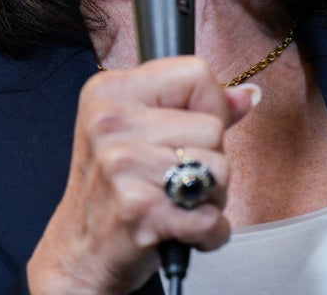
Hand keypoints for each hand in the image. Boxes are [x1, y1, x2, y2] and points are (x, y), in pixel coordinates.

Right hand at [27, 58, 255, 293]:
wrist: (79, 252)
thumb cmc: (114, 189)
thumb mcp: (141, 130)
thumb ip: (196, 107)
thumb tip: (248, 96)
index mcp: (110, 91)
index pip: (197, 75)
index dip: (208, 108)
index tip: (183, 135)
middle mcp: (110, 123)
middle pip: (214, 128)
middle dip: (208, 160)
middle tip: (169, 179)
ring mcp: (122, 166)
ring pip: (219, 171)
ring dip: (209, 198)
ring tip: (173, 202)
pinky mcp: (140, 210)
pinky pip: (212, 217)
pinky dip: (208, 232)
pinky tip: (180, 230)